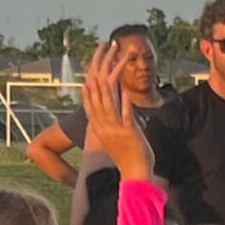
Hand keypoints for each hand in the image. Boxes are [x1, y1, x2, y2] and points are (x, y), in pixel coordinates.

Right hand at [83, 40, 153, 182]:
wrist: (134, 175)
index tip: (92, 62)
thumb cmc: (128, 156)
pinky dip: (124, 103)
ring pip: (109, 100)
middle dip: (101, 67)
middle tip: (105, 49)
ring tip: (117, 60)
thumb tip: (114, 110)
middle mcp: (102, 125)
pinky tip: (126, 90)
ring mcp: (114, 129)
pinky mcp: (128, 134)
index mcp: (98, 126)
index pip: (89, 99)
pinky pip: (124, 116)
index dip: (90, 78)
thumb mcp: (115, 136)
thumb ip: (111, 122)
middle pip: (97, 92)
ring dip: (113, 78)